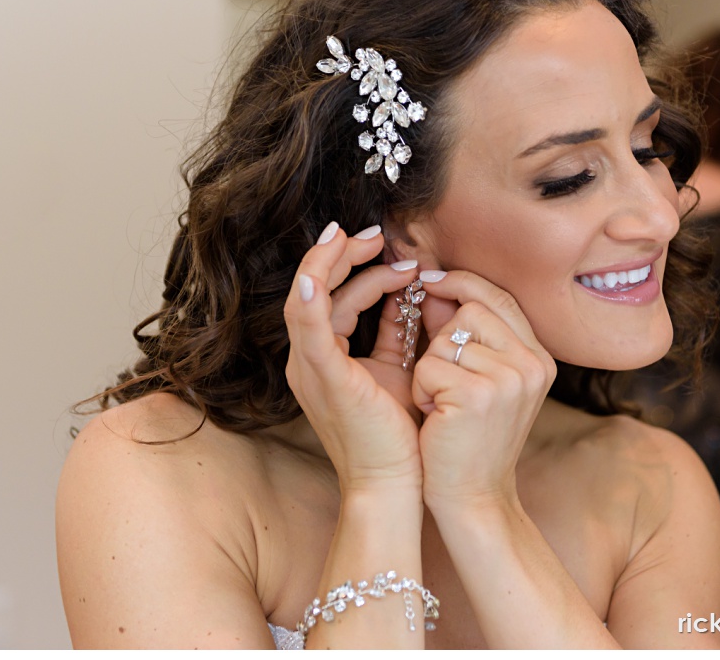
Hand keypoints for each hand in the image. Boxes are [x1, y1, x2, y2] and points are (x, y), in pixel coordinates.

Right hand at [283, 223, 422, 492]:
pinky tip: (318, 274)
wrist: (396, 484)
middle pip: (314, 288)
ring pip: (310, 297)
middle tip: (379, 235)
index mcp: (325, 358)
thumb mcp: (400, 370)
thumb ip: (399, 333)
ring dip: (339, 264)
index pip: (334, 298)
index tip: (400, 256)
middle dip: (344, 255)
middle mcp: (310, 360)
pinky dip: (311, 296)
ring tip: (376, 244)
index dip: (362, 270)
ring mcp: (312, 367)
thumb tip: (411, 294)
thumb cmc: (400, 435)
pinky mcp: (323, 375)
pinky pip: (308, 325)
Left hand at [410, 271, 555, 513]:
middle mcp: (532, 365)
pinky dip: (423, 390)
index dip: (463, 284)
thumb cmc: (470, 439)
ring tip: (445, 406)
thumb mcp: (482, 382)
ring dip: (431, 371)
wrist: (474, 498)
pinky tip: (437, 418)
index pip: (500, 298)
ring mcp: (508, 379)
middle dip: (443, 341)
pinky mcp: (477, 395)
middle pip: (471, 312)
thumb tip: (432, 289)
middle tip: (448, 384)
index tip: (430, 281)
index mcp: (539, 359)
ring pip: (445, 340)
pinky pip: (429, 365)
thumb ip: (465, 335)